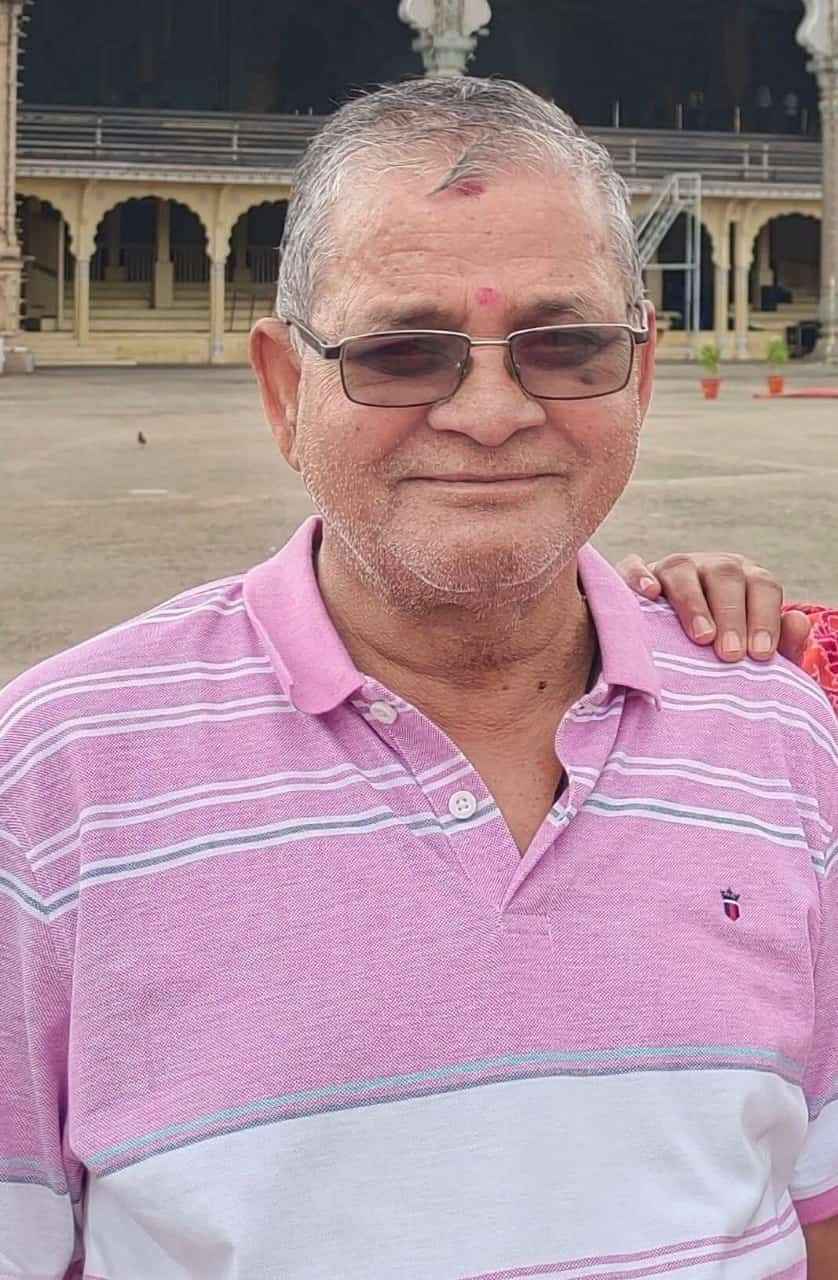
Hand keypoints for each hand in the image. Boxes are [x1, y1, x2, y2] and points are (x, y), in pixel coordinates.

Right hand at [616, 553, 811, 666]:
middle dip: (731, 615)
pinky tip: (650, 593)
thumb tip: (800, 622)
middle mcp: (712, 568)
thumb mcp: (753, 653)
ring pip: (682, 570)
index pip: (763, 586)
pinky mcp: (637, 575)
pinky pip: (634, 566)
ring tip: (701, 637)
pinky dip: (640, 576)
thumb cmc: (720, 655)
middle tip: (730, 654)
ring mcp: (673, 568)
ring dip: (693, 603)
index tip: (760, 654)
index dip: (765, 618)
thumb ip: (783, 645)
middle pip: (726, 576)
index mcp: (746, 581)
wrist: (672, 653)